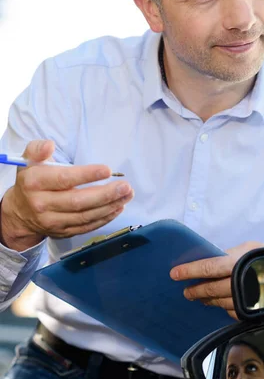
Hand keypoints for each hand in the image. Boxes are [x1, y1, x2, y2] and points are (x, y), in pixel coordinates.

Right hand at [0, 139, 133, 250]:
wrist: (20, 212)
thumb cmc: (32, 180)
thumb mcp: (28, 160)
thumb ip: (38, 149)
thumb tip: (50, 146)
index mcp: (34, 183)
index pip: (63, 179)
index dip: (86, 175)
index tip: (107, 170)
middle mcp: (42, 204)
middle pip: (78, 201)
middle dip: (105, 194)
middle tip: (125, 186)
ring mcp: (53, 221)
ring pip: (85, 216)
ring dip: (110, 206)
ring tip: (127, 195)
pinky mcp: (63, 232)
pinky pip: (87, 227)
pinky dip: (105, 218)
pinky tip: (118, 207)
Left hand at [170, 241, 263, 319]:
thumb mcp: (252, 248)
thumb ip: (230, 254)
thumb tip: (211, 260)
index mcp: (239, 263)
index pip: (208, 267)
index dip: (189, 271)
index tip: (175, 274)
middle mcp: (241, 283)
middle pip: (210, 288)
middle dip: (195, 290)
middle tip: (186, 291)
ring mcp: (247, 300)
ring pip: (219, 302)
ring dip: (207, 300)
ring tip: (199, 297)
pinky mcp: (253, 313)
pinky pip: (232, 313)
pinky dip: (223, 308)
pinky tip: (218, 304)